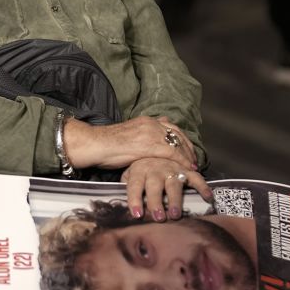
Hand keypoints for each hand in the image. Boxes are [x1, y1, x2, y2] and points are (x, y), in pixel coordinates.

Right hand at [64, 115, 197, 170]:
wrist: (96, 144)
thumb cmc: (106, 145)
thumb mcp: (127, 136)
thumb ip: (140, 137)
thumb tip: (147, 145)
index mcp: (146, 121)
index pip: (170, 127)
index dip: (181, 139)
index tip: (186, 148)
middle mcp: (151, 124)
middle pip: (177, 133)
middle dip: (188, 147)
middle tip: (194, 159)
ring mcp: (151, 133)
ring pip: (178, 143)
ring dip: (188, 155)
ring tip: (193, 166)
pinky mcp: (150, 145)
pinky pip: (173, 153)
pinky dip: (183, 161)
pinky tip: (188, 169)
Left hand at [121, 157, 210, 220]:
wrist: (156, 144)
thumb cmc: (140, 166)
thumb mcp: (129, 172)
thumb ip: (127, 185)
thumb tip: (122, 201)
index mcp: (139, 169)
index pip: (134, 185)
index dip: (135, 200)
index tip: (137, 215)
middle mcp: (155, 168)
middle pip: (155, 186)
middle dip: (156, 202)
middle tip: (159, 217)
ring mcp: (172, 168)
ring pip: (174, 184)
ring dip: (175, 200)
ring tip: (176, 215)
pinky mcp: (185, 169)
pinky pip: (196, 177)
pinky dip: (203, 187)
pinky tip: (207, 197)